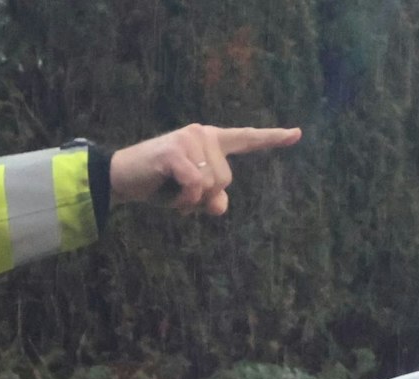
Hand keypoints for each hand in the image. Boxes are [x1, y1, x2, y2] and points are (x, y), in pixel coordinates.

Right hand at [109, 123, 302, 215]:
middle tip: (178, 193)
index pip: (246, 139)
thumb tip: (220, 205)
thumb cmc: (159, 186)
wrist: (121, 179)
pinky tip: (169, 194)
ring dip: (191, 199)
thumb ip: (212, 199)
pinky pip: (195, 185)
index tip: (297, 134)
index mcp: (211, 141)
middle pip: (225, 179)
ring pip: (211, 184)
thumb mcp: (191, 197)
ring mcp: (189, 139)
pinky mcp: (175, 150)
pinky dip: (184, 199)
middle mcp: (202, 134)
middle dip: (203, 196)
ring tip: (171, 191)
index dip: (272, 138)